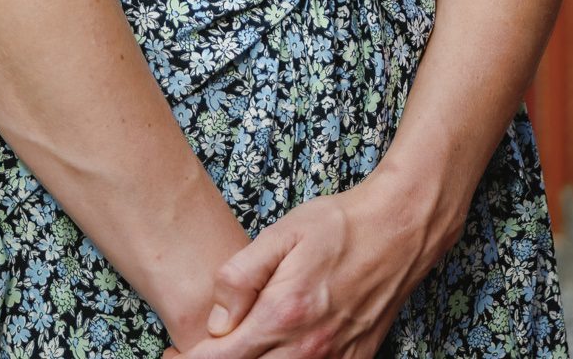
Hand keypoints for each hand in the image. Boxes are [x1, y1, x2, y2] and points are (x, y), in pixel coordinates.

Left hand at [159, 170, 445, 358]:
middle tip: (195, 355)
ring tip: (234, 349)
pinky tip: (275, 350)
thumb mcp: (282, 234)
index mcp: (283, 314)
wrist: (398, 230)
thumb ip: (241, 276)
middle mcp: (308, 348)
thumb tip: (215, 320)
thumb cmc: (339, 226)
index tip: (174, 355)